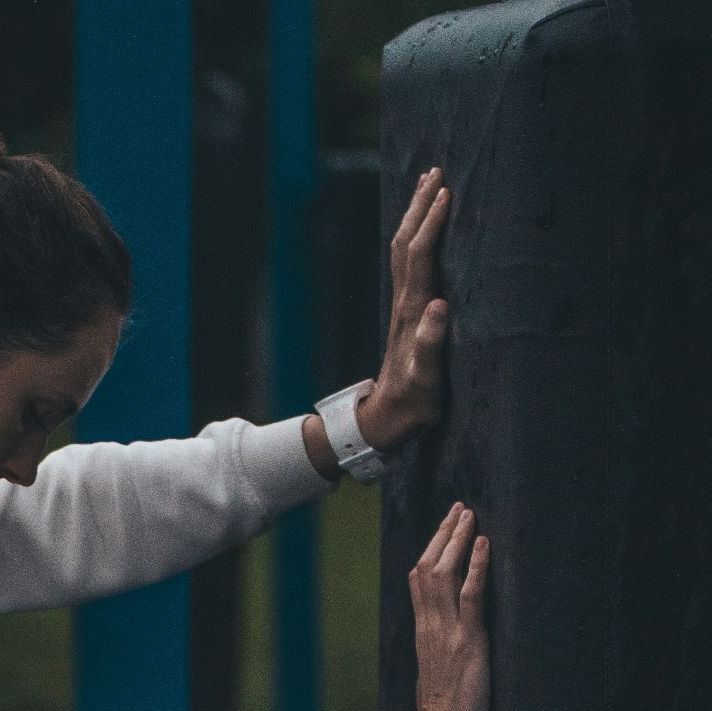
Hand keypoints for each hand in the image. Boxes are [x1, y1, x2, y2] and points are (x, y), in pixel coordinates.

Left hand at [359, 167, 452, 451]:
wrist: (388, 416)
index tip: (446, 192)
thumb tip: (439, 307)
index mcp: (413, 311)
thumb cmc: (414, 401)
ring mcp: (405, 304)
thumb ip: (431, 346)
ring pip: (405, 249)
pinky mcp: (409, 310)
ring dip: (416, 215)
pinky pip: (410, 262)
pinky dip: (418, 236)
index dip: (432, 224)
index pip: (421, 257)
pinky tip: (425, 228)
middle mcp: (406, 301)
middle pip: (407, 242)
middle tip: (435, 170)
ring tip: (429, 185)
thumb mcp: (426, 380)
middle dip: (420, 206)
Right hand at [409, 502, 490, 710]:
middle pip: (427, 568)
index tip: (445, 529)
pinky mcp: (468, 642)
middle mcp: (430, 626)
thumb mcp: (441, 674)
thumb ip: (444, 651)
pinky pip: (470, 596)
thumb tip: (453, 640)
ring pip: (443, 574)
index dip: (431, 551)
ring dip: (457, 540)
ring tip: (469, 515)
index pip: (419, 582)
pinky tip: (483, 543)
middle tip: (459, 508)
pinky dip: (476, 566)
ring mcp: (447, 632)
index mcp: (424, 633)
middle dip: (443, 535)